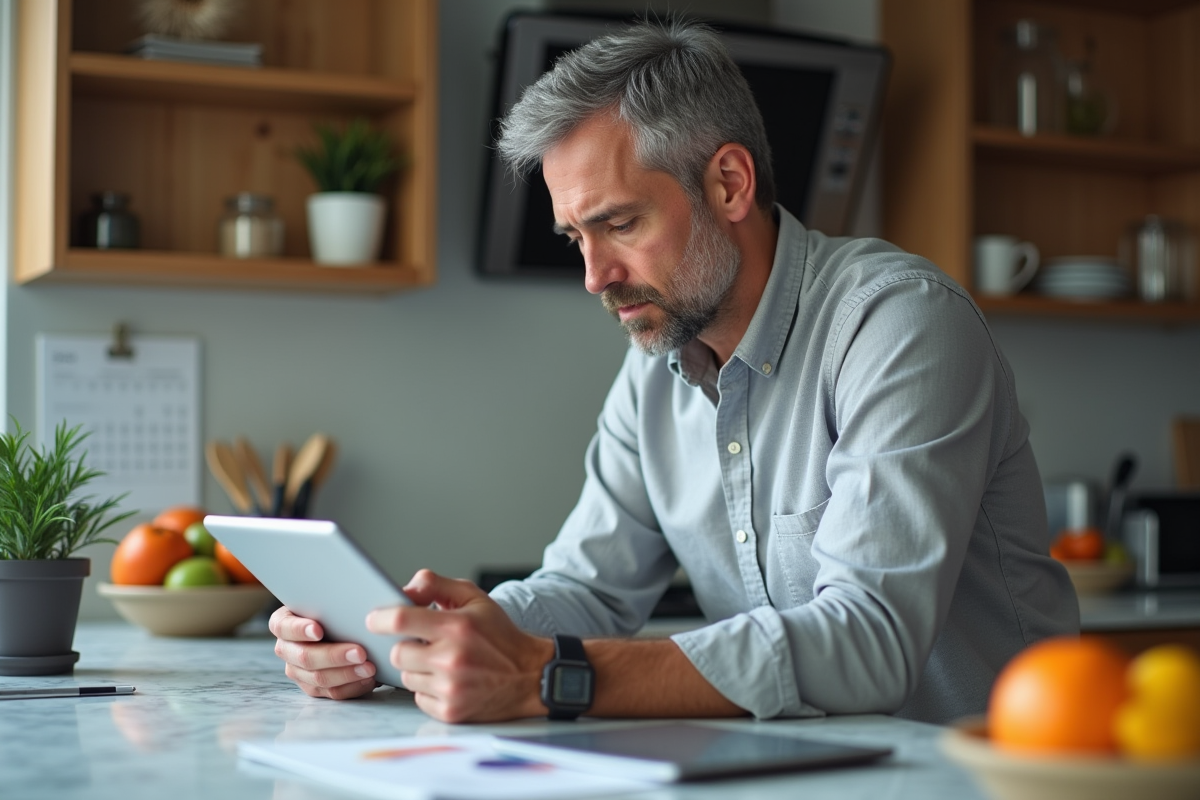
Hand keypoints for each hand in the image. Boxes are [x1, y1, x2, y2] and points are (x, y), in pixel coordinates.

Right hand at [269, 606, 378, 699]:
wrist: (341, 625)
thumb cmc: (334, 607)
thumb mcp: (328, 600)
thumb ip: (331, 600)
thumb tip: (350, 599)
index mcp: (283, 623)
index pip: (283, 626)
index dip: (299, 629)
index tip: (318, 630)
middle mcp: (286, 648)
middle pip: (305, 657)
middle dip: (334, 655)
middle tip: (360, 652)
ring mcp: (297, 671)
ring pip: (319, 678)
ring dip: (346, 674)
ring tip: (369, 667)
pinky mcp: (313, 687)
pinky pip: (331, 693)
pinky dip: (352, 687)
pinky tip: (368, 679)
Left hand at [366, 569, 552, 722]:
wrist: (531, 675)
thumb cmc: (501, 635)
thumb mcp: (476, 599)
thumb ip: (438, 586)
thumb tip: (405, 589)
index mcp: (457, 627)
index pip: (401, 619)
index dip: (380, 618)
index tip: (374, 620)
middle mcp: (452, 659)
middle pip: (398, 653)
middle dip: (407, 646)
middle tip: (425, 644)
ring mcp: (451, 688)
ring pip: (407, 676)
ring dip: (417, 668)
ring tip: (442, 662)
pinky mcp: (451, 711)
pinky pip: (418, 698)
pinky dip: (428, 689)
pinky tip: (448, 681)